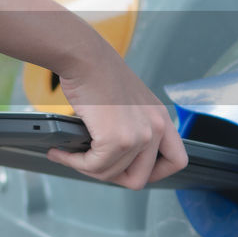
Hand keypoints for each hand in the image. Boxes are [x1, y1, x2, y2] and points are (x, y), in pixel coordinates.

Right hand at [44, 41, 187, 189]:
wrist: (85, 57)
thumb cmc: (99, 73)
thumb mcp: (128, 103)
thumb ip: (131, 128)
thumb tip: (112, 160)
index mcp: (161, 119)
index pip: (176, 161)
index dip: (154, 173)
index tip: (130, 170)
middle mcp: (156, 128)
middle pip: (139, 179)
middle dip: (111, 177)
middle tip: (91, 164)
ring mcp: (139, 136)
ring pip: (110, 174)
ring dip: (85, 167)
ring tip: (68, 153)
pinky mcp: (117, 139)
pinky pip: (94, 166)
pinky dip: (73, 161)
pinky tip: (61, 152)